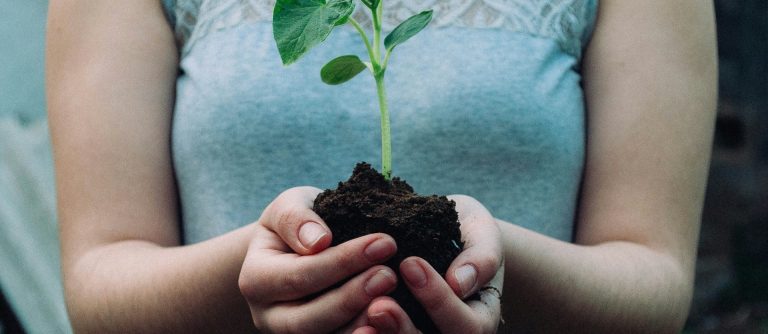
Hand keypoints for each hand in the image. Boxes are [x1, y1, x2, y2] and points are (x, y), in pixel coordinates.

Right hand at [238, 187, 399, 332]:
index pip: (299, 276)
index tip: (384, 242)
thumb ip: (296, 218)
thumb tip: (318, 240)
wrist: (299, 248)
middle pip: (309, 319)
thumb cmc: (298, 223)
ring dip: (361, 323)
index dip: (343, 262)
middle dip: (352, 297)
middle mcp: (268, 316)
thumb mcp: (290, 206)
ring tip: (393, 300)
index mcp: (255, 280)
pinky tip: (390, 323)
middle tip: (389, 275)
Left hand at [355, 195, 503, 333]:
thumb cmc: (467, 233)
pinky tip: (347, 322)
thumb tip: (461, 282)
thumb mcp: (482, 234)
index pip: (466, 325)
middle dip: (404, 329)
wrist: (446, 238)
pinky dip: (363, 332)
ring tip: (362, 313)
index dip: (438, 300)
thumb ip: (481, 257)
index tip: (410, 263)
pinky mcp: (395, 328)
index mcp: (479, 320)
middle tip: (379, 305)